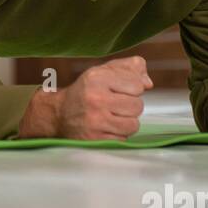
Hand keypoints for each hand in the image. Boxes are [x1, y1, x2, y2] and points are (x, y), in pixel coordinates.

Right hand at [19, 56, 152, 139]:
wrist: (59, 114)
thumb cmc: (87, 91)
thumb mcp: (104, 71)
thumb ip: (131, 68)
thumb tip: (148, 84)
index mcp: (97, 78)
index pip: (137, 85)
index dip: (133, 88)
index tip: (121, 90)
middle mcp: (95, 99)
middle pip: (137, 106)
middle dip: (131, 106)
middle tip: (117, 105)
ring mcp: (95, 121)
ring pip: (133, 125)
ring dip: (127, 122)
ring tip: (114, 117)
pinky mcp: (95, 139)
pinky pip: (123, 139)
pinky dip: (118, 135)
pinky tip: (107, 128)